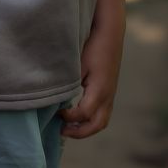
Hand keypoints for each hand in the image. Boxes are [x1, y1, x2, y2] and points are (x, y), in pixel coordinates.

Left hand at [58, 22, 123, 138]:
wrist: (110, 34)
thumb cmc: (93, 47)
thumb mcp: (79, 64)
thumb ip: (70, 84)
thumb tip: (56, 100)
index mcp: (99, 90)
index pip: (84, 114)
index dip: (68, 117)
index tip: (56, 111)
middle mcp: (107, 96)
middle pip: (97, 125)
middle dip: (79, 132)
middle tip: (61, 130)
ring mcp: (110, 94)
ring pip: (101, 121)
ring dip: (86, 128)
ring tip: (68, 125)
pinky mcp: (110, 91)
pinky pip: (102, 113)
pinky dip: (90, 119)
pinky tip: (76, 113)